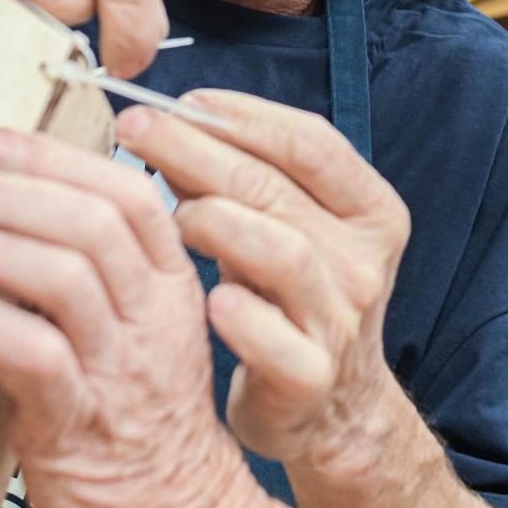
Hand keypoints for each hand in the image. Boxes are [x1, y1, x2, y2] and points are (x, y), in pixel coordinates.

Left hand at [0, 126, 267, 507]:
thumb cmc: (140, 444)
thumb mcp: (132, 346)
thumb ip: (85, 289)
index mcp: (173, 291)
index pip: (126, 192)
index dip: (48, 156)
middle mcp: (156, 321)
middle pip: (84, 219)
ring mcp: (125, 372)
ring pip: (57, 272)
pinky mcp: (82, 427)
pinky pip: (26, 352)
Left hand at [116, 90, 412, 483]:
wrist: (327, 407)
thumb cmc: (288, 299)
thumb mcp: (282, 230)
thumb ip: (238, 182)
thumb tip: (167, 124)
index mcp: (371, 212)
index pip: (312, 143)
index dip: (245, 116)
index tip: (184, 100)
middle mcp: (365, 262)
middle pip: (278, 190)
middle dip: (198, 151)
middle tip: (136, 129)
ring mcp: (342, 322)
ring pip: (282, 254)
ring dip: (215, 223)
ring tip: (166, 216)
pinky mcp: (311, 379)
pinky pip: (276, 343)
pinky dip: (241, 318)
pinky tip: (206, 300)